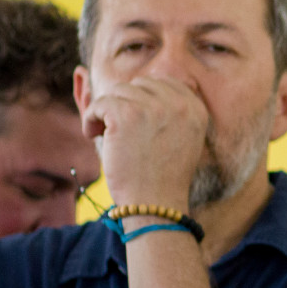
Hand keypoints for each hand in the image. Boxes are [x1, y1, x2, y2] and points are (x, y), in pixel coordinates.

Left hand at [83, 76, 208, 209]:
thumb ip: (173, 113)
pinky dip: (91, 118)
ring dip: (107, 111)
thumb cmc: (164, 178)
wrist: (156, 204)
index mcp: (195, 109)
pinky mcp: (126, 114)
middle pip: (140, 84)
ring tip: (105, 134)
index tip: (134, 121)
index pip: (164, 83)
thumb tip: (143, 89)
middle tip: (118, 129)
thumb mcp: (184, 140)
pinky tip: (93, 135)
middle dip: (125, 103)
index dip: (144, 99)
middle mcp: (178, 103)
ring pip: (118, 91)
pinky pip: (100, 102)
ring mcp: (153, 107)